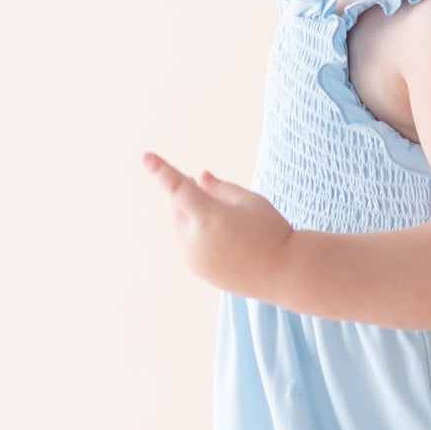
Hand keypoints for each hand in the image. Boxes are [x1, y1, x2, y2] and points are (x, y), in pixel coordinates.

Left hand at [141, 151, 292, 298]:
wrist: (284, 273)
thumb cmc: (272, 231)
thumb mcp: (251, 200)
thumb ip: (221, 187)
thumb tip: (199, 178)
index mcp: (209, 216)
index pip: (178, 188)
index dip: (161, 170)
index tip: (146, 156)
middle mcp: (195, 239)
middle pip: (176, 207)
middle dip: (187, 197)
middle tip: (211, 196)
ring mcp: (193, 258)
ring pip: (180, 227)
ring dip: (191, 217)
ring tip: (226, 225)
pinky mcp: (197, 270)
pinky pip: (188, 245)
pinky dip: (197, 236)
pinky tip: (226, 241)